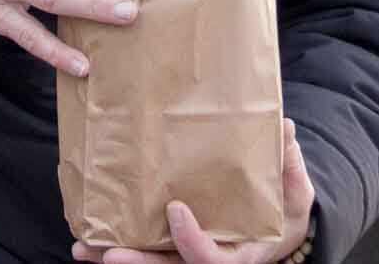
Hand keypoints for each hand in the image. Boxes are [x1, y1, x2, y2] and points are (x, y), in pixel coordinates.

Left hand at [72, 118, 316, 263]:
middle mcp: (211, 260)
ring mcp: (189, 259)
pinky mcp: (175, 251)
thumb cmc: (286, 209)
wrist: (281, 230)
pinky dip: (119, 249)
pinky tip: (89, 244)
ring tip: (83, 249)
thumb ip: (288, 163)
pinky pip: (147, 253)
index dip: (191, 239)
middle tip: (108, 254)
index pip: (210, 258)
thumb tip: (285, 127)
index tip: (175, 209)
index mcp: (239, 254)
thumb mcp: (295, 191)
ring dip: (117, 259)